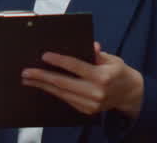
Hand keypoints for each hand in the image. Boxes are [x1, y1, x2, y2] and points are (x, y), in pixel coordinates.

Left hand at [21, 42, 144, 119]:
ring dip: (43, 86)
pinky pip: (66, 100)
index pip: (76, 67)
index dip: (59, 61)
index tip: (44, 56)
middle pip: (63, 83)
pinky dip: (53, 92)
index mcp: (102, 76)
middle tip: (26, 72)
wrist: (129, 94)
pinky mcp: (87, 111)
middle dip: (42, 77)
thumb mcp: (112, 59)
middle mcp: (96, 92)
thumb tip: (90, 45)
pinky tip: (43, 86)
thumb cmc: (118, 71)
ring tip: (28, 80)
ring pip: (62, 94)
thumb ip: (98, 54)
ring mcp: (91, 104)